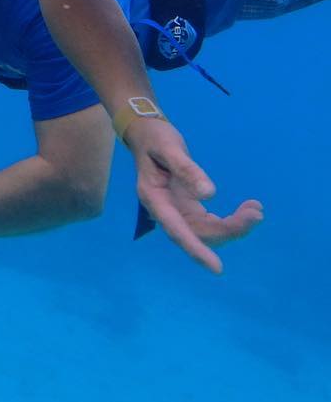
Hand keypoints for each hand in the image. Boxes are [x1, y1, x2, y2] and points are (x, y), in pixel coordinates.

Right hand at [127, 117, 262, 273]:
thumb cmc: (154, 137)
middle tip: (256, 213)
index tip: (217, 268)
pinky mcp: (187, 206)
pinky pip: (210, 222)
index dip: (196, 250)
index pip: (176, 230)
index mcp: (155, 199)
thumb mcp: (168, 148)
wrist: (146, 133)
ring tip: (256, 210)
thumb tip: (210, 195)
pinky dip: (230, 220)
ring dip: (233, 226)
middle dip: (229, 230)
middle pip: (198, 233)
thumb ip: (186, 170)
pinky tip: (247, 210)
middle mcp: (165, 210)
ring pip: (207, 231)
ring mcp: (177, 210)